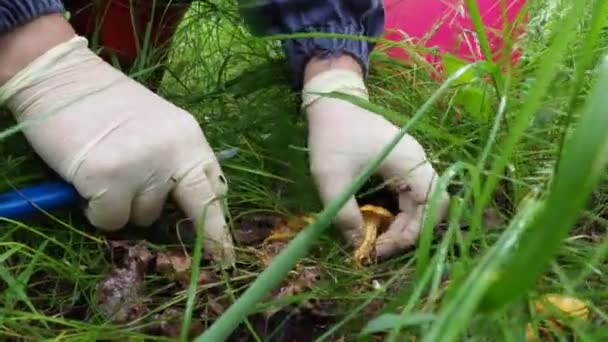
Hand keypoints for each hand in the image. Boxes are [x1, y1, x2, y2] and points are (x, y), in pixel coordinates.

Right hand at [0, 27, 234, 265]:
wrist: (62, 79)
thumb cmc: (110, 106)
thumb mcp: (159, 128)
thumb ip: (175, 162)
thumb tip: (181, 208)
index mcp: (190, 137)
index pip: (216, 187)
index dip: (220, 221)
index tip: (226, 250)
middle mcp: (173, 152)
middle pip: (200, 207)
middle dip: (210, 237)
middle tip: (219, 257)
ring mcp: (141, 166)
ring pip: (144, 217)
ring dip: (127, 208)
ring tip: (110, 176)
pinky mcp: (107, 178)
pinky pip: (110, 220)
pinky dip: (98, 212)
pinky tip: (89, 183)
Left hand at [302, 63, 448, 258]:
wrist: (331, 101)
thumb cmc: (333, 136)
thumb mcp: (332, 179)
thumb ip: (345, 215)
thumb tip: (358, 246)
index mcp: (411, 164)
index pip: (432, 207)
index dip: (410, 235)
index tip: (379, 247)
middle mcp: (418, 164)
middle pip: (430, 209)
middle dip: (405, 234)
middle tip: (376, 247)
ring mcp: (411, 164)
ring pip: (419, 204)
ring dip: (401, 225)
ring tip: (374, 238)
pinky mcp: (400, 165)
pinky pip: (407, 196)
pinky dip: (395, 213)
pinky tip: (374, 221)